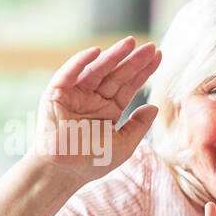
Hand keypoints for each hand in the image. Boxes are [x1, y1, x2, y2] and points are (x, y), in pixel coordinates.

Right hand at [31, 36, 161, 184]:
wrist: (63, 172)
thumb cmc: (92, 162)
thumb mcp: (124, 144)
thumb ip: (139, 125)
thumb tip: (154, 107)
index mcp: (109, 109)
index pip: (129, 86)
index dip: (144, 71)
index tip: (159, 56)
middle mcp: (93, 99)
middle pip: (117, 75)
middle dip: (133, 60)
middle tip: (150, 47)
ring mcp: (75, 95)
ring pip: (97, 70)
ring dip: (112, 56)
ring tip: (130, 43)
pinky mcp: (56, 94)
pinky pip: (69, 74)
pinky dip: (80, 62)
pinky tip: (96, 52)